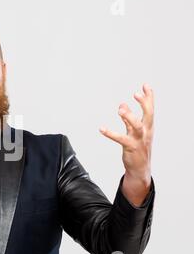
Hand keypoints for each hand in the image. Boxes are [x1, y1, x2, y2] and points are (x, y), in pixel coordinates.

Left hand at [99, 84, 153, 205]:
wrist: (140, 168)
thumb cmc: (138, 148)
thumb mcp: (134, 131)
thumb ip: (128, 118)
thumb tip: (122, 105)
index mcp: (148, 127)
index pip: (150, 109)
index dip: (149, 97)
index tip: (145, 85)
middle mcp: (145, 132)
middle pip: (148, 115)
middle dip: (144, 104)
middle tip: (136, 94)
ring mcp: (139, 140)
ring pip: (136, 126)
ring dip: (129, 117)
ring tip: (120, 108)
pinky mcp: (130, 147)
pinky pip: (120, 139)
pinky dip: (111, 133)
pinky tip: (102, 128)